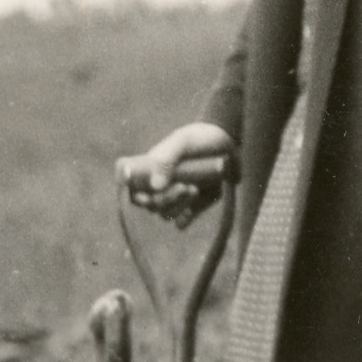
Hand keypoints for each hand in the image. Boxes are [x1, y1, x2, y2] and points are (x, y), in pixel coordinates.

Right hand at [118, 121, 232, 222]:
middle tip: (186, 186)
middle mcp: (159, 186)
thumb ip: (166, 160)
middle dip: (165, 199)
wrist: (231, 146)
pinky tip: (192, 210)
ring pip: (165, 214)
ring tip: (196, 189)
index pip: (129, 188)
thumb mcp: (183, 141)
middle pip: (150, 204)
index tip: (146, 195)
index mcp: (149, 170)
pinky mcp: (191, 208)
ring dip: (178, 205)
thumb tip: (155, 187)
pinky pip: (180, 222)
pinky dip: (184, 218)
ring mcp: (175, 198)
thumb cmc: (203, 138)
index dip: (133, 195)